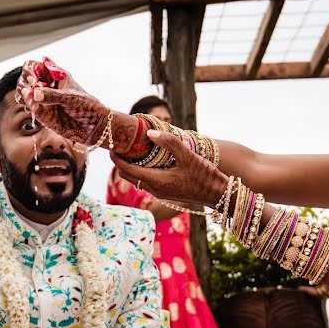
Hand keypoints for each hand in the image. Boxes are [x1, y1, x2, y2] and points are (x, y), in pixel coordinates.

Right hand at [17, 59, 108, 145]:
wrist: (94, 127)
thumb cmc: (88, 107)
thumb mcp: (71, 98)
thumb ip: (52, 96)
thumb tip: (34, 94)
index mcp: (56, 75)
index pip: (35, 66)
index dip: (30, 71)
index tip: (34, 81)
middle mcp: (47, 86)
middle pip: (25, 78)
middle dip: (24, 84)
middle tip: (29, 93)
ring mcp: (43, 100)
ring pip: (24, 92)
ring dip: (23, 95)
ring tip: (30, 102)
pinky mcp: (42, 113)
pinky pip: (28, 106)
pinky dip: (27, 106)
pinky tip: (33, 108)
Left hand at [111, 130, 228, 207]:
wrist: (218, 194)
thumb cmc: (205, 176)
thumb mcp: (188, 156)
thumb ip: (169, 143)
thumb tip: (149, 133)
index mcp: (156, 181)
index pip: (127, 170)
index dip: (115, 158)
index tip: (110, 145)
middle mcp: (154, 189)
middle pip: (128, 176)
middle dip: (119, 161)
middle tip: (118, 144)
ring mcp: (160, 192)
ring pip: (136, 179)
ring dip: (129, 165)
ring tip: (130, 148)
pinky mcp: (165, 191)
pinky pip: (145, 180)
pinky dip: (140, 169)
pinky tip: (146, 157)